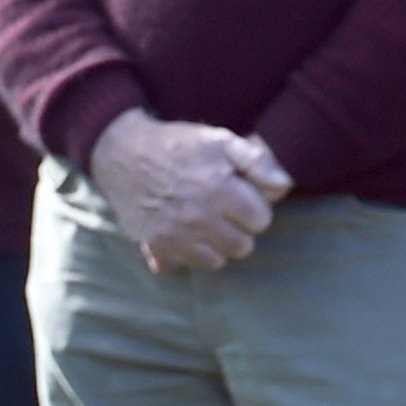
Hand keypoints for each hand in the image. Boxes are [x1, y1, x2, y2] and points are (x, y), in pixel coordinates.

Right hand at [90, 110, 289, 272]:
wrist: (121, 154)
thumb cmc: (177, 145)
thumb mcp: (220, 139)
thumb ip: (258, 161)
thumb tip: (284, 186)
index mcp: (218, 189)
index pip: (261, 220)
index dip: (255, 207)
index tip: (241, 196)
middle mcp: (197, 217)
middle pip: (242, 246)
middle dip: (239, 229)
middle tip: (225, 211)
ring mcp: (174, 234)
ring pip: (218, 261)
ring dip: (218, 245)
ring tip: (208, 224)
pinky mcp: (155, 245)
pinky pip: (188, 265)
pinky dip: (193, 254)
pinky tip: (188, 234)